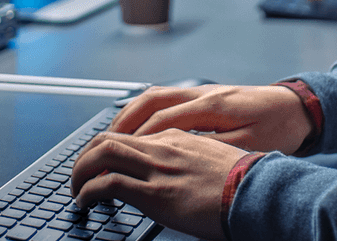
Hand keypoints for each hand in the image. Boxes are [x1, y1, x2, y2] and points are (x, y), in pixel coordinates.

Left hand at [71, 129, 244, 240]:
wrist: (260, 192)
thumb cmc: (244, 183)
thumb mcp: (215, 162)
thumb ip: (191, 161)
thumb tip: (179, 177)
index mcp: (179, 138)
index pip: (131, 134)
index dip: (108, 147)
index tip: (99, 163)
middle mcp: (164, 146)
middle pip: (109, 137)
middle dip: (86, 155)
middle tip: (78, 174)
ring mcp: (158, 167)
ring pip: (102, 153)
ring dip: (80, 170)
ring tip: (75, 189)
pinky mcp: (155, 192)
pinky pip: (107, 184)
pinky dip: (88, 192)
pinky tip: (86, 203)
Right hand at [111, 83, 310, 155]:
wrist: (301, 107)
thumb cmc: (280, 128)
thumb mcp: (251, 146)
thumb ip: (215, 149)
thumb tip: (179, 156)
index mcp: (213, 105)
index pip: (162, 121)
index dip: (136, 141)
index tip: (115, 159)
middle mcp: (203, 93)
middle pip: (150, 100)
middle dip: (122, 123)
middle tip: (100, 146)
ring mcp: (204, 91)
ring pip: (155, 96)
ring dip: (131, 114)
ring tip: (111, 136)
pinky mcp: (206, 96)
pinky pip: (166, 98)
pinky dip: (146, 112)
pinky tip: (139, 128)